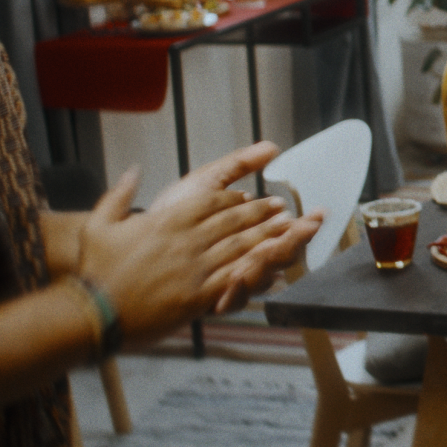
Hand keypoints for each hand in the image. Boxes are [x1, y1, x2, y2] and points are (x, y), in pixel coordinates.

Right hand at [76, 164, 304, 345]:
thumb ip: (119, 194)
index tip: (250, 195)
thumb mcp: (98, 225)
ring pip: (240, 246)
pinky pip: (234, 278)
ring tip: (287, 227)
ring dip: (266, 235)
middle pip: (233, 221)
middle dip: (260, 212)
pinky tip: (271, 264)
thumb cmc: (93, 271)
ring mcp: (193, 269)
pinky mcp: (197, 296)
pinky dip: (256, 268)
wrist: (91, 314)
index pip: (210, 202)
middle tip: (281, 207)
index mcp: (166, 221)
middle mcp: (185, 241)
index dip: (234, 198)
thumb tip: (133, 170)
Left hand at [139, 141, 325, 312]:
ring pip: (262, 280)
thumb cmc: (166, 213)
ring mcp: (226, 281)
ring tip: (271, 250)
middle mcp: (242, 260)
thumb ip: (238, 165)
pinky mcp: (207, 298)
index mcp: (247, 235)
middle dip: (294, 245)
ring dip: (268, 266)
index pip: (285, 235)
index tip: (316, 215)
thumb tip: (271, 147)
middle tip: (302, 232)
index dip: (304, 228)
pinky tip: (237, 275)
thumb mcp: (204, 182)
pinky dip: (238, 289)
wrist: (130, 236)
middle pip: (281, 260)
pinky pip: (233, 300)